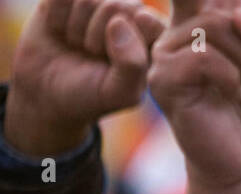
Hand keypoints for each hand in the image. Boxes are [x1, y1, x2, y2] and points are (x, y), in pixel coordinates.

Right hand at [4, 0, 164, 155]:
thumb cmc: (90, 95)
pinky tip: (60, 30)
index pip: (148, 21)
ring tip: (78, 45)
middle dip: (97, 37)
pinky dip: (56, 16)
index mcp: (151, 38)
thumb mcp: (118, 93)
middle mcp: (127, 14)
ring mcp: (98, 1)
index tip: (115, 63)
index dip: (127, 42)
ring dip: (76, 28)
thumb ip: (133, 65)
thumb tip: (119, 22)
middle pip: (114, 6)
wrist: (45, 91)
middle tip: (92, 55)